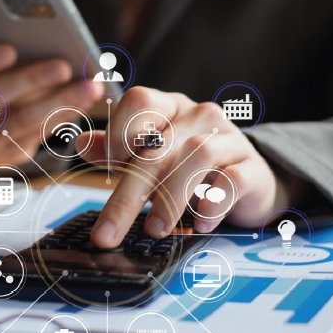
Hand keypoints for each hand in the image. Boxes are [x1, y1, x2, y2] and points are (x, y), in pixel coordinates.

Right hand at [0, 39, 103, 165]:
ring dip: (59, 102)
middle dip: (31, 80)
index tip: (11, 49)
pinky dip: (64, 116)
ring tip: (89, 85)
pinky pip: (37, 136)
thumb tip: (14, 21)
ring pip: (21, 122)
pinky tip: (85, 101)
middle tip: (64, 66)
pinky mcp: (4, 157)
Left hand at [74, 87, 290, 247]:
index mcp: (169, 107)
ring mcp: (229, 138)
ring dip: (171, 196)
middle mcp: (199, 115)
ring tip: (155, 229)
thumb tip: (80, 143)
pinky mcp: (252, 168)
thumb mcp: (151, 156)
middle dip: (129, 193)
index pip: (140, 99)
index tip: (107, 167)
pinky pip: (232, 180)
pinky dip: (212, 204)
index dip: (119, 131)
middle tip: (107, 233)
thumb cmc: (190, 168)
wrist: (251, 181)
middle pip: (159, 146)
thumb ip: (116, 149)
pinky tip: (199, 224)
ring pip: (197, 155)